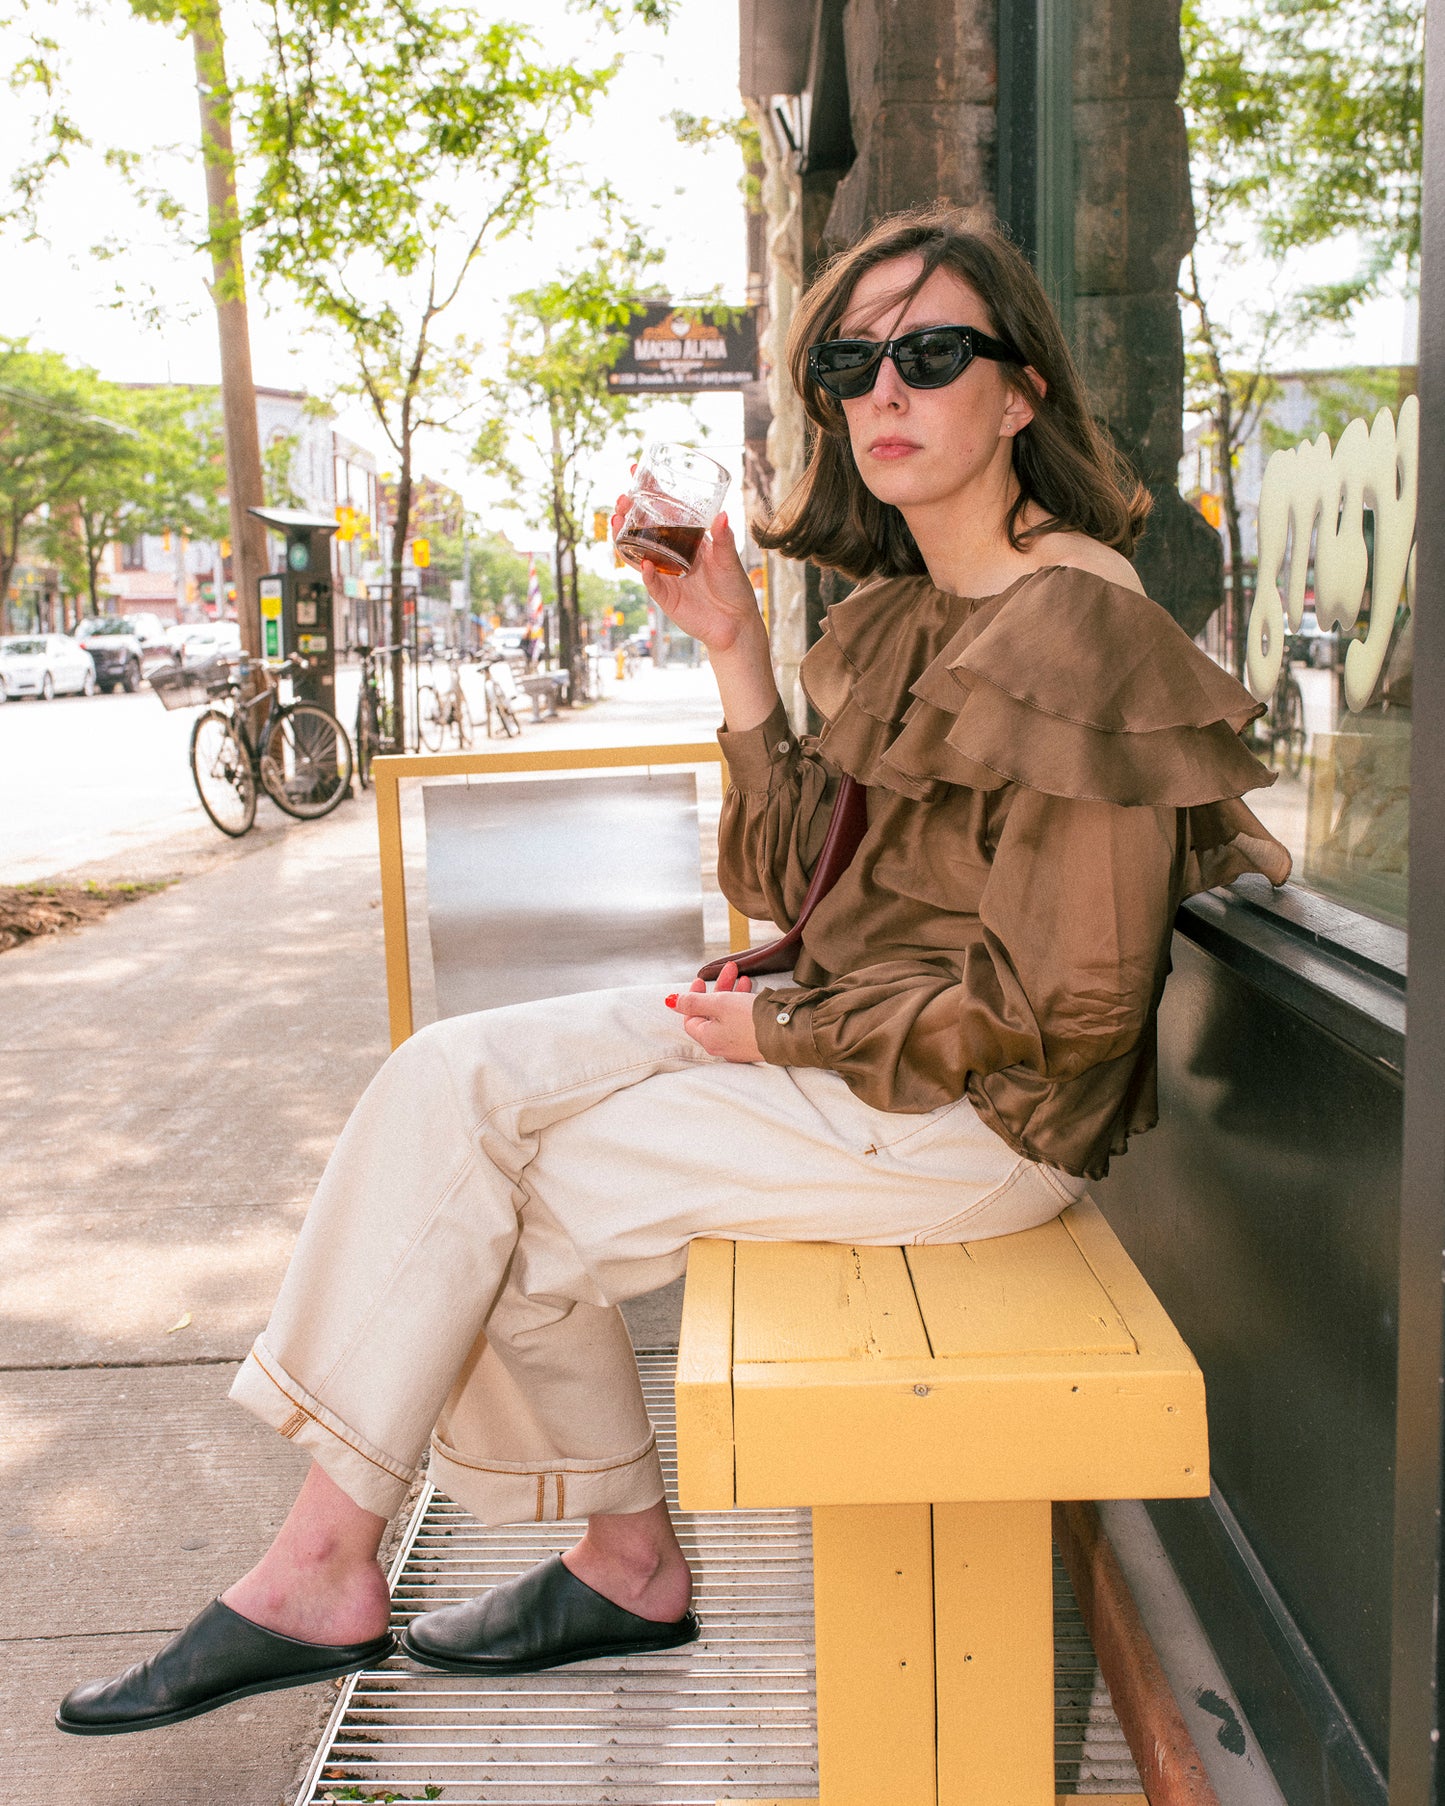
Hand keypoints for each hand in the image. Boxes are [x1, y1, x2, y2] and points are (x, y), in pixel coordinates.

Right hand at [611, 492, 762, 655]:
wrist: (736, 623)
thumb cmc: (734, 588)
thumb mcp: (730, 559)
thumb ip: (724, 539)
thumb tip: (722, 516)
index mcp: (687, 539)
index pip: (663, 510)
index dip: (648, 492)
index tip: (633, 470)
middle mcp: (671, 554)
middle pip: (642, 530)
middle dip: (628, 513)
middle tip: (622, 499)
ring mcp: (665, 574)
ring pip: (637, 553)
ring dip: (624, 539)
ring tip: (617, 521)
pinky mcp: (665, 596)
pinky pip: (652, 583)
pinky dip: (647, 574)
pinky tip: (644, 564)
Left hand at [665, 961, 761, 1061]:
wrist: (787, 1034)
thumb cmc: (751, 1019)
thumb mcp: (719, 1003)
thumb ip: (694, 1001)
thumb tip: (671, 1002)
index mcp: (708, 1038)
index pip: (691, 1018)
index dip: (693, 997)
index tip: (702, 980)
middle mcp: (720, 1046)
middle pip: (711, 1015)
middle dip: (719, 990)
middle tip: (729, 971)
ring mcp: (738, 1047)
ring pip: (727, 1017)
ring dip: (732, 995)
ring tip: (745, 979)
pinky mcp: (753, 1044)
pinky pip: (741, 1023)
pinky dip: (742, 1007)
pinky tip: (751, 994)